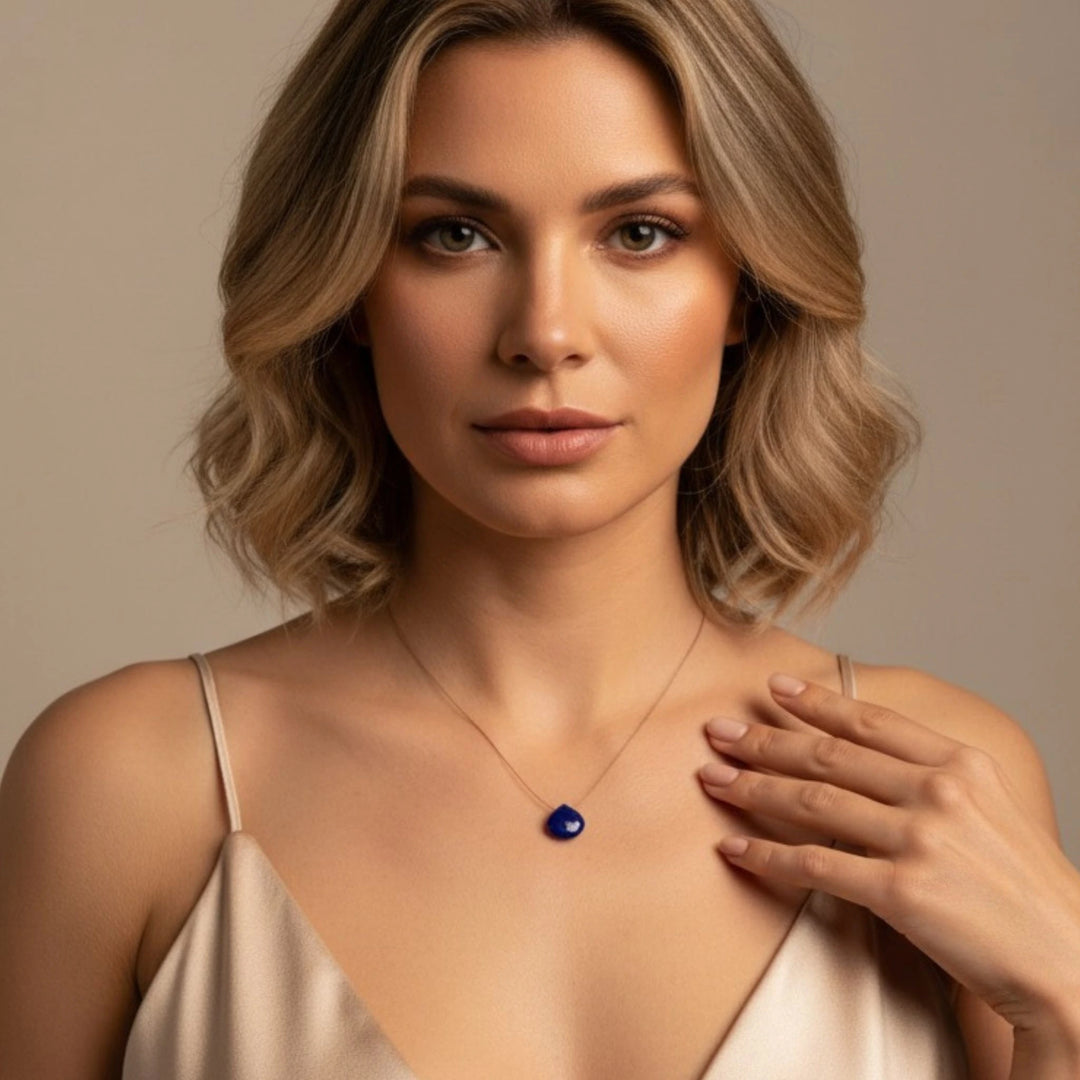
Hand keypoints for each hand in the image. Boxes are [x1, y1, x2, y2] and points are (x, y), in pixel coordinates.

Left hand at [697, 673, 1079, 1038]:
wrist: (1068, 960)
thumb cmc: (1028, 889)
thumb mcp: (994, 809)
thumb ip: (936, 778)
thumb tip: (873, 763)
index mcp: (961, 765)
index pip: (871, 722)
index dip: (816, 702)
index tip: (776, 687)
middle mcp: (938, 792)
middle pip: (829, 756)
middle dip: (765, 740)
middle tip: (720, 731)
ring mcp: (920, 840)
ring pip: (812, 802)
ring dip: (753, 788)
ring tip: (714, 779)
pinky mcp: (901, 892)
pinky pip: (814, 865)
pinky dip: (766, 856)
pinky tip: (735, 847)